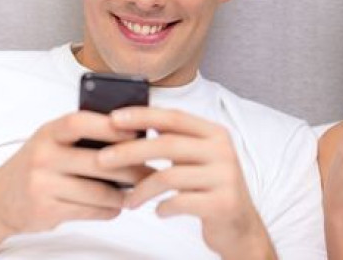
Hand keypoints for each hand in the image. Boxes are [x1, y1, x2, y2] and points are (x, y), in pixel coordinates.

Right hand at [0, 111, 152, 235]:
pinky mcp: (45, 211)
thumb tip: (137, 134)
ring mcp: (42, 185)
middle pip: (99, 162)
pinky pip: (89, 211)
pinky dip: (109, 210)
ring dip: (124, 194)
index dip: (111, 126)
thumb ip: (85, 134)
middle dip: (132, 168)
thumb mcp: (54, 140)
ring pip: (98, 191)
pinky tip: (118, 206)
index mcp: (49, 132)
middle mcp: (43, 156)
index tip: (139, 132)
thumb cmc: (40, 163)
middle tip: (153, 172)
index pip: (81, 122)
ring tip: (140, 192)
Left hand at [99, 107, 275, 259]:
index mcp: (215, 134)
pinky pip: (179, 202)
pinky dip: (162, 208)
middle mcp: (223, 151)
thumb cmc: (210, 189)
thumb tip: (130, 128)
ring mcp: (225, 177)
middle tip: (102, 160)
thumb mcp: (198, 159)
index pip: (174, 117)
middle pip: (167, 144)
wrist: (240, 226)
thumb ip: (175, 142)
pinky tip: (158, 211)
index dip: (143, 115)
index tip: (113, 119)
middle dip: (130, 151)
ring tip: (128, 201)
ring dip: (141, 189)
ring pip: (169, 176)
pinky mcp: (222, 203)